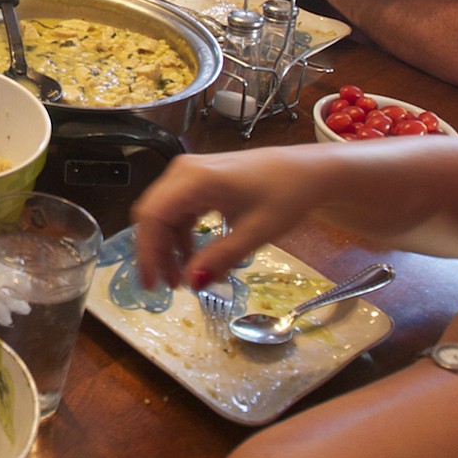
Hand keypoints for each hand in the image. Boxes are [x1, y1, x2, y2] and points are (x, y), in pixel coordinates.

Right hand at [130, 146, 331, 288]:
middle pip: (153, 214)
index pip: (153, 216)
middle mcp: (184, 171)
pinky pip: (178, 209)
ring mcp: (190, 173)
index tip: (151, 284)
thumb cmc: (286, 196)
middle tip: (166, 286)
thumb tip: (191, 283)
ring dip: (167, 246)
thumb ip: (219, 259)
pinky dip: (180, 235)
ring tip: (180, 278)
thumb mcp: (254, 233)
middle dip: (156, 252)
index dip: (147, 252)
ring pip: (163, 213)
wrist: (309, 172)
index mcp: (194, 179)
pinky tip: (191, 257)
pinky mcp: (198, 180)